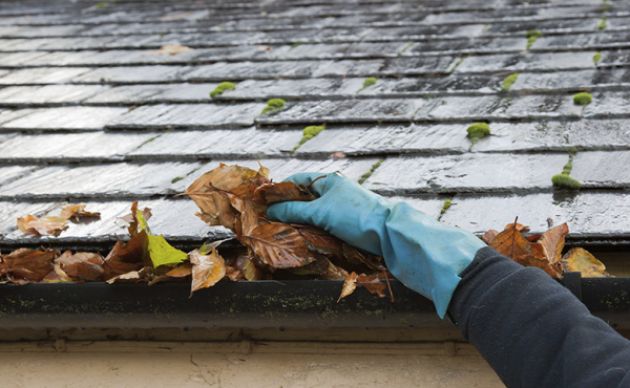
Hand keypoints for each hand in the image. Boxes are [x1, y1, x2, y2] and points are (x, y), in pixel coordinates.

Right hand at [268, 172, 485, 317]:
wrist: (389, 233)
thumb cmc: (355, 216)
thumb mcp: (321, 212)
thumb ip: (294, 211)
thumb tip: (270, 211)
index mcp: (329, 180)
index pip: (298, 180)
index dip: (280, 189)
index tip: (264, 201)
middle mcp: (335, 191)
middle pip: (304, 197)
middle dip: (288, 207)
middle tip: (268, 220)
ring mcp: (341, 207)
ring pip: (313, 212)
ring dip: (299, 221)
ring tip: (281, 231)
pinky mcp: (346, 223)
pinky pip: (323, 224)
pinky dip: (312, 229)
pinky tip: (302, 238)